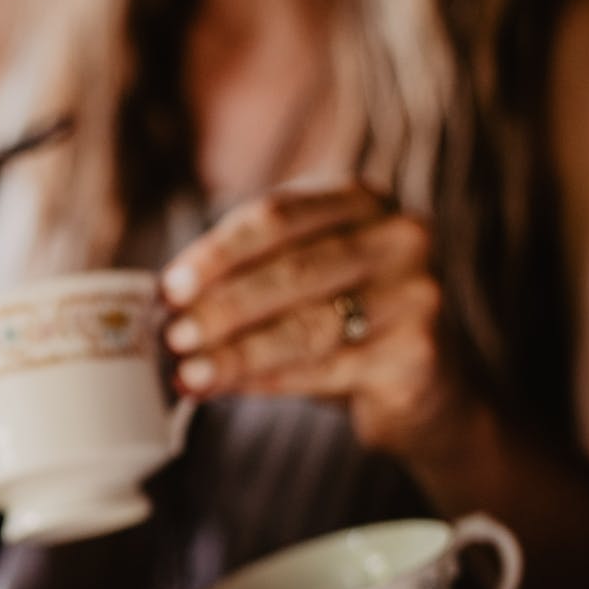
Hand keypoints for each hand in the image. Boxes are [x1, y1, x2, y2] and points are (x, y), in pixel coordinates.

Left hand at [159, 181, 466, 456]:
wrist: (424, 386)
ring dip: (236, 353)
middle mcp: (400, 237)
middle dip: (222, 307)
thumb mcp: (301, 279)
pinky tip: (225, 388)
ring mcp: (417, 295)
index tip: (170, 286)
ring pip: (307, 326)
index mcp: (361, 200)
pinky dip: (265, 381)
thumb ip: (245, 276)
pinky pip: (325, 370)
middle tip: (171, 335)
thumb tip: (163, 303)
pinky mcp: (417, 355)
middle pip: (292, 270)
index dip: (218, 252)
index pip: (278, 216)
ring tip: (188, 373)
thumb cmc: (343, 320)